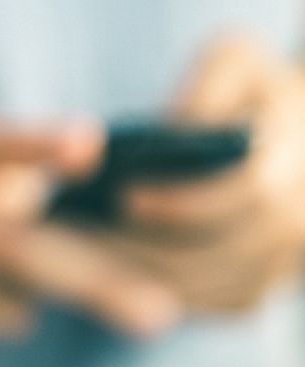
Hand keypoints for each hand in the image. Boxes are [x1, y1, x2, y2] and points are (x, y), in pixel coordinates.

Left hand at [109, 35, 304, 311]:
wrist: (289, 140)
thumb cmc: (249, 92)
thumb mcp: (234, 62)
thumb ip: (206, 88)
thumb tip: (173, 133)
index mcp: (293, 157)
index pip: (248, 192)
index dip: (183, 201)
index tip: (126, 197)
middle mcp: (298, 218)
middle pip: (222, 252)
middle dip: (148, 248)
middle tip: (82, 241)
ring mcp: (284, 260)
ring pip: (214, 286)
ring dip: (147, 278)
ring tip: (82, 260)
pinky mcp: (260, 288)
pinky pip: (213, 304)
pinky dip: (165, 294)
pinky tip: (113, 274)